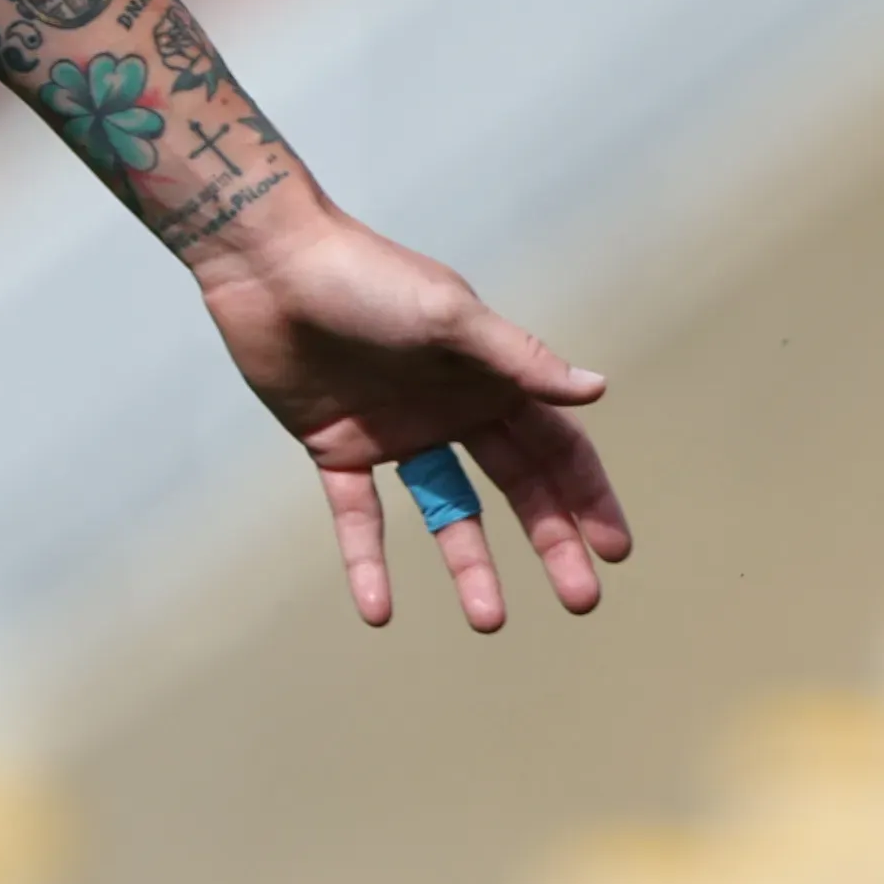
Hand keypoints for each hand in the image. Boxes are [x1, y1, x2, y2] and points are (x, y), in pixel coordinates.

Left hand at [191, 194, 631, 633]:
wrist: (269, 263)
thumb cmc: (366, 277)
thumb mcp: (449, 316)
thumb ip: (519, 359)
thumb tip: (597, 389)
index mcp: (488, 378)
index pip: (556, 448)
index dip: (587, 496)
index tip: (614, 552)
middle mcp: (450, 410)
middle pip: (515, 489)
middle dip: (551, 542)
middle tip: (581, 601)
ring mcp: (395, 433)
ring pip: (444, 511)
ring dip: (469, 564)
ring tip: (489, 620)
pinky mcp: (335, 447)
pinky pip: (359, 516)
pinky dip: (367, 561)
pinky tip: (377, 611)